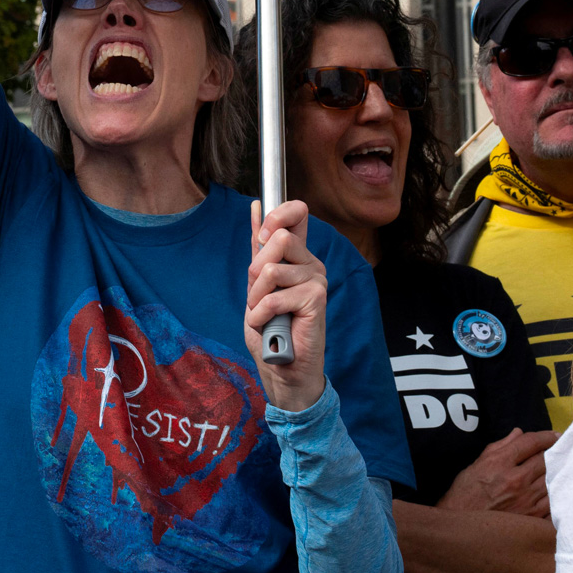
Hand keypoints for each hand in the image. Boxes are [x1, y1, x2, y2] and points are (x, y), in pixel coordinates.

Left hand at [243, 200, 328, 411]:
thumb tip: (256, 206)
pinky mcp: (317, 298)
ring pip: (271, 269)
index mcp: (297, 256)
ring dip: (256, 298)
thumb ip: (258, 249)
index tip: (261, 237)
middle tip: (258, 295)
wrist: (281, 366)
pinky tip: (268, 324)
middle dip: (255, 269)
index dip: (276, 215)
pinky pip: (275, 296)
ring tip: (263, 314)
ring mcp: (317, 279)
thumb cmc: (270, 328)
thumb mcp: (256, 283)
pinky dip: (261, 314)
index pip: (297, 213)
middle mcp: (311, 263)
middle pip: (278, 237)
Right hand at [439, 428, 559, 516]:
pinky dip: (554, 492)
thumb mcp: (477, 464)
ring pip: (551, 479)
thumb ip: (499, 447)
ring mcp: (526, 499)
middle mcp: (516, 479)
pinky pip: (552, 500)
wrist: (462, 526)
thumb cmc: (466, 493)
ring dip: (556, 472)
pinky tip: (555, 489)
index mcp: (500, 462)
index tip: (554, 435)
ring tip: (559, 469)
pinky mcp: (532, 516)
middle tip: (560, 450)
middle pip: (545, 459)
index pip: (530, 442)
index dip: (545, 436)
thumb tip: (518, 434)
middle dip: (553, 452)